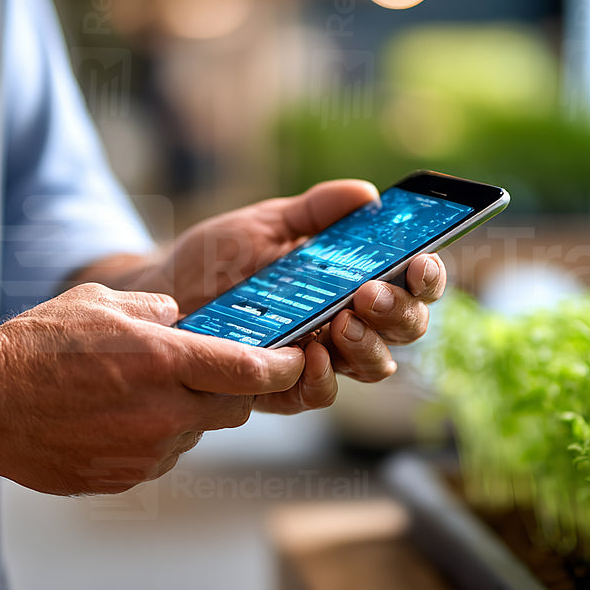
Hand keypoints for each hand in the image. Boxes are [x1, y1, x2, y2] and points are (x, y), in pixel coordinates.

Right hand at [0, 283, 303, 506]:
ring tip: (140, 391)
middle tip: (216, 369)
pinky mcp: (126, 478)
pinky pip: (162, 455)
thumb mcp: (101, 303)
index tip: (297, 359)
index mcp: (164, 362)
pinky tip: (116, 418)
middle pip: (235, 407)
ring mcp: (146, 452)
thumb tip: (187, 320)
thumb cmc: (37, 346)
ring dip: (188, 412)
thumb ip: (156, 310)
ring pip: (196, 432)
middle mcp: (164, 412)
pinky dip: (155, 436)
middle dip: (236, 388)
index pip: (253, 372)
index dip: (284, 367)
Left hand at [90, 180, 448, 415]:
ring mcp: (320, 357)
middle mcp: (349, 322)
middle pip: (404, 328)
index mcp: (356, 279)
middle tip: (371, 293)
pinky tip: (309, 353)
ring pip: (373, 365)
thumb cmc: (219, 257)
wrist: (161, 292)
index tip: (419, 261)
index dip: (427, 276)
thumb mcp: (267, 222)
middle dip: (399, 312)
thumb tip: (366, 195)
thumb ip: (316, 210)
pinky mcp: (283, 387)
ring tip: (342, 321)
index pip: (411, 283)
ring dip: (367, 345)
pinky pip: (318, 394)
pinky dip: (322, 377)